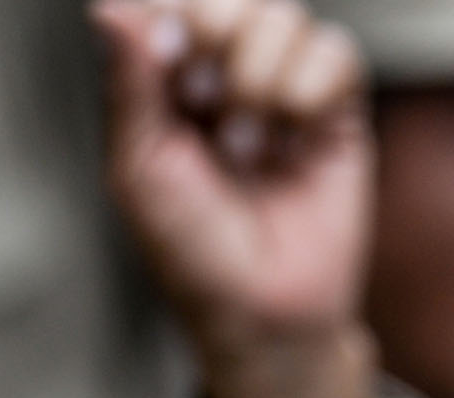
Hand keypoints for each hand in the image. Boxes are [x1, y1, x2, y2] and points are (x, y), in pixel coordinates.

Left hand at [93, 0, 377, 397]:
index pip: (177, 5)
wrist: (266, 311)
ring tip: (253, 142)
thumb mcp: (138, 167)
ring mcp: (287, 92)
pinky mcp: (340, 116)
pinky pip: (337, 55)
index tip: (175, 84)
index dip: (179, 24)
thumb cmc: (195, 253)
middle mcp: (228, 75)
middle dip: (220, 46)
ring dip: (262, 79)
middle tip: (211, 110)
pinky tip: (295, 137)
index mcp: (169, 78)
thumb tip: (113, 8)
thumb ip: (129, 84)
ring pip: (285, 17)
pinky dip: (311, 89)